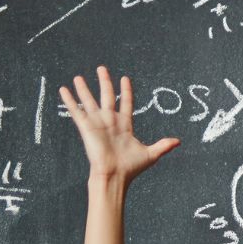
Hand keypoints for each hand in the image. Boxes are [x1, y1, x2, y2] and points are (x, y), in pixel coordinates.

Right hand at [58, 67, 178, 184]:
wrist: (115, 175)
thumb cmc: (131, 167)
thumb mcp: (151, 154)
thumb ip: (163, 145)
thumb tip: (178, 141)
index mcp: (125, 125)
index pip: (126, 103)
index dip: (125, 91)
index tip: (125, 79)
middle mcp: (110, 121)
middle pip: (107, 96)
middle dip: (105, 82)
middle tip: (102, 68)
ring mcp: (98, 123)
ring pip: (90, 101)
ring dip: (84, 89)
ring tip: (78, 77)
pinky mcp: (86, 127)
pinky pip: (76, 110)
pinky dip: (69, 100)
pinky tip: (63, 89)